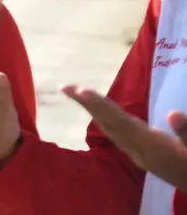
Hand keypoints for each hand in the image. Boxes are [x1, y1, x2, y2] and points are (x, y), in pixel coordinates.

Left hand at [63, 86, 186, 191]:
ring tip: (77, 93)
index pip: (119, 121)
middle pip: (108, 123)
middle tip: (66, 87)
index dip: (100, 106)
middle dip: (87, 104)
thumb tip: (173, 114)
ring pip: (110, 128)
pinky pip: (117, 134)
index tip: (81, 92)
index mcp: (150, 145)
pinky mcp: (142, 154)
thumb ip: (186, 133)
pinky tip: (99, 114)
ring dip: (93, 110)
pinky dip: (105, 120)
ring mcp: (138, 153)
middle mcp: (138, 149)